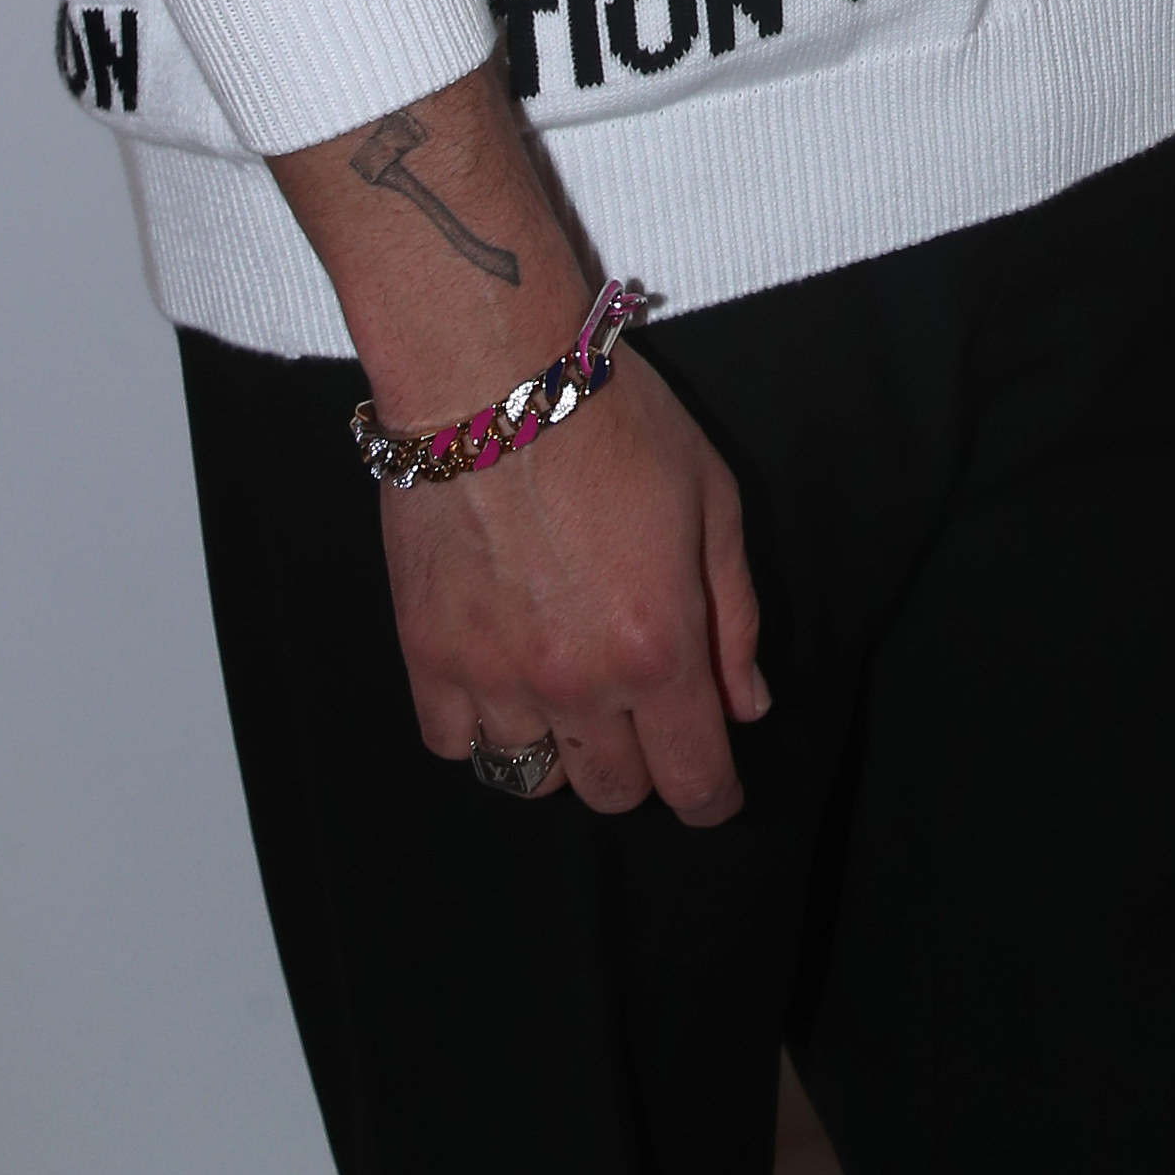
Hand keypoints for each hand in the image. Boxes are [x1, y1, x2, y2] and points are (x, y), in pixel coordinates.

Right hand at [382, 343, 768, 821]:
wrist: (493, 376)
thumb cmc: (615, 422)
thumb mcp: (713, 499)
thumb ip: (736, 615)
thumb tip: (746, 705)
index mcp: (660, 648)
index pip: (694, 781)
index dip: (714, 798)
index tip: (715, 789)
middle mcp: (578, 684)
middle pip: (615, 792)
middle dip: (642, 765)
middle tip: (641, 709)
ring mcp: (495, 679)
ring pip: (533, 779)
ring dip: (561, 747)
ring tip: (567, 687)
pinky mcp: (427, 658)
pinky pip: (456, 744)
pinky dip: (482, 727)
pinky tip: (501, 677)